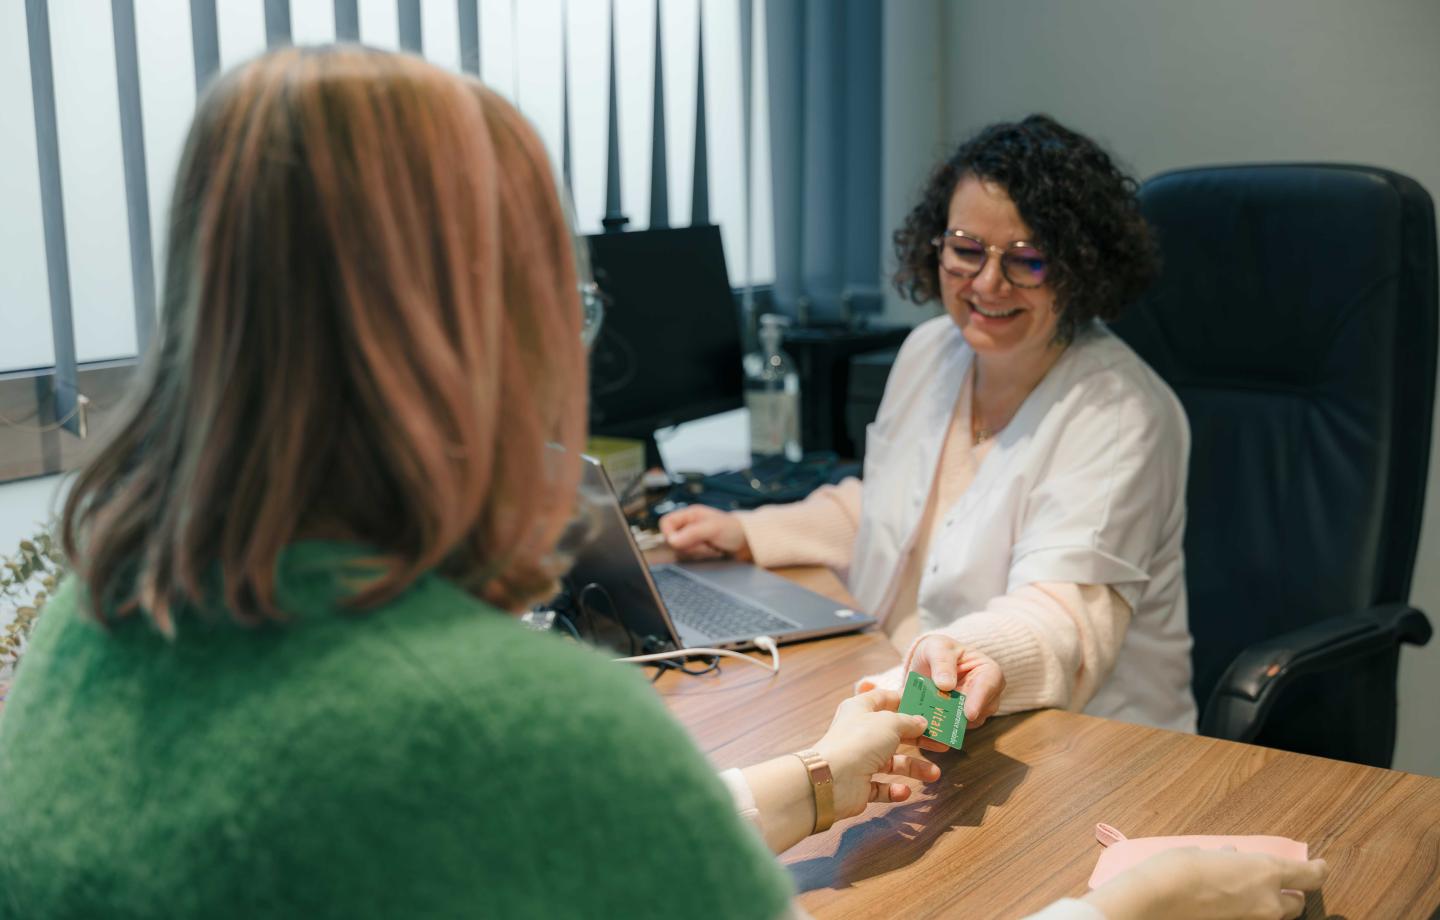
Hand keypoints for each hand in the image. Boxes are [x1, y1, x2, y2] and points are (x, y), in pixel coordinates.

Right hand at [658, 505, 752, 560]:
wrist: (748, 543)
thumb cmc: (733, 530)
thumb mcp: (713, 528)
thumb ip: (692, 533)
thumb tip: (671, 541)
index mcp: (690, 515)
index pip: (666, 523)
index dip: (669, 533)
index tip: (680, 541)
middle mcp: (688, 526)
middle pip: (672, 540)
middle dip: (689, 545)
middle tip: (706, 544)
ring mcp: (692, 539)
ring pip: (681, 550)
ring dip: (697, 552)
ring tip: (712, 548)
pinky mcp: (697, 550)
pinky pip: (689, 557)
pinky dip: (701, 557)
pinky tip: (712, 552)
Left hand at [812, 688, 939, 820]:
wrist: (832, 780)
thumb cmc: (860, 741)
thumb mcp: (890, 723)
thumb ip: (908, 722)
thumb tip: (921, 722)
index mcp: (860, 709)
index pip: (884, 699)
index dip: (905, 701)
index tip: (928, 707)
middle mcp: (859, 733)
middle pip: (893, 733)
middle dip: (918, 739)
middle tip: (942, 744)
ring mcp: (859, 759)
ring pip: (891, 762)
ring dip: (913, 768)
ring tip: (934, 774)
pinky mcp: (859, 784)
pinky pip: (881, 786)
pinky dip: (894, 790)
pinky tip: (905, 791)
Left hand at [882, 636, 1003, 750]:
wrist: (927, 662)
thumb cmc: (937, 650)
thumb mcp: (937, 648)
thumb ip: (942, 662)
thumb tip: (946, 685)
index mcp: (988, 671)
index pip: (989, 684)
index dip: (980, 699)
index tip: (969, 713)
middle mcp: (987, 693)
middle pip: (982, 709)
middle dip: (963, 715)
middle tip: (943, 721)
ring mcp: (976, 709)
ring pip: (969, 723)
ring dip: (951, 724)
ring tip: (931, 723)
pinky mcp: (961, 720)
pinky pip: (955, 730)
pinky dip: (942, 729)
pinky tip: (927, 727)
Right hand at [1087, 848, 1328, 919]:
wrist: (1157, 900)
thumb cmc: (1180, 868)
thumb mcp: (1204, 855)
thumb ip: (1226, 860)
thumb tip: (1231, 858)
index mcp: (1265, 872)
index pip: (1310, 875)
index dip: (1319, 870)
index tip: (1321, 866)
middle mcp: (1267, 901)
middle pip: (1296, 903)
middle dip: (1291, 894)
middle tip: (1280, 884)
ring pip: (1276, 915)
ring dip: (1271, 905)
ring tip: (1253, 894)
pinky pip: (1252, 918)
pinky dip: (1249, 910)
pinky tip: (1229, 901)